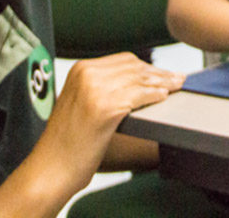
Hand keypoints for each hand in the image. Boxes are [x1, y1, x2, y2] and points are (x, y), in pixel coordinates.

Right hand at [32, 53, 183, 197]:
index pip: (123, 60)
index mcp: (80, 69)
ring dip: (163, 83)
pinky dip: (154, 95)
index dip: (148, 66)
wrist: (51, 167)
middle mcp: (86, 74)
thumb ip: (101, 87)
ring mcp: (95, 90)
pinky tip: (164, 97)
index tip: (164, 72)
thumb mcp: (80, 102)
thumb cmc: (68, 141)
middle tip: (178, 78)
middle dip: (159, 73)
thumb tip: (138, 81)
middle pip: (134, 67)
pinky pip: (139, 96)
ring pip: (139, 80)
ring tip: (177, 86)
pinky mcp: (105, 108)